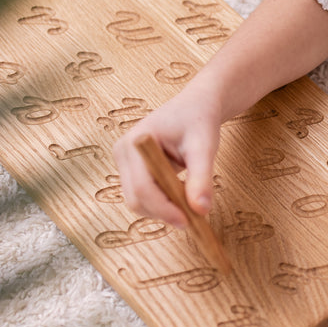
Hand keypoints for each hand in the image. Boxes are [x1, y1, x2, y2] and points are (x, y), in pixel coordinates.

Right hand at [111, 0, 327, 227]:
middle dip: (163, 212)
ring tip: (190, 205)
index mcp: (135, 142)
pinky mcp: (132, 169)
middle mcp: (123, 152)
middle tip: (193, 219)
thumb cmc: (200, 120)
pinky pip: (143, 196)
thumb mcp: (204, 147)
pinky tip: (182, 199)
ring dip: (163, 210)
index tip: (188, 221)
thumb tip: (201, 210)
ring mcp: (124, 162)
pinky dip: (162, 204)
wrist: (197, 105)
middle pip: (135, 198)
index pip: (142, 187)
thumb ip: (201, 178)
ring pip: (138, 201)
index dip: (163, 209)